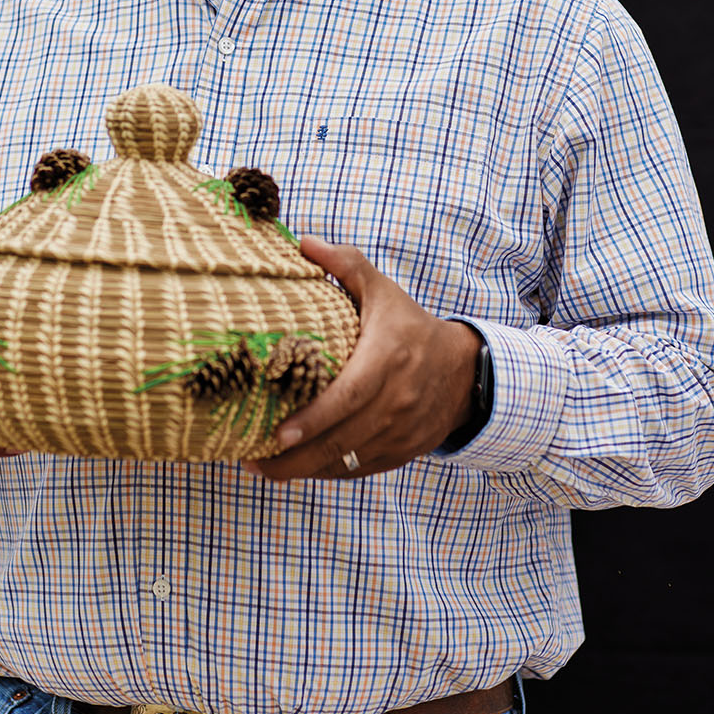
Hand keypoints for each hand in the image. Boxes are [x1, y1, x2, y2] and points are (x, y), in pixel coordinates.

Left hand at [248, 235, 480, 481]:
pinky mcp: (400, 453)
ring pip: (346, 460)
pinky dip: (326, 472)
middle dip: (295, 457)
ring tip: (261, 467)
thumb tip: (302, 241)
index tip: (277, 432)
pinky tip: (296, 468)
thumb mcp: (382, 289)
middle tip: (252, 460)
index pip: (349, 396)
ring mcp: (400, 433)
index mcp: (388, 359)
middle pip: (342, 439)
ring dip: (303, 469)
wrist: (461, 370)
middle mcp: (396, 401)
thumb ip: (345, 263)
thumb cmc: (410, 324)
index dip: (314, 419)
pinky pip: (358, 470)